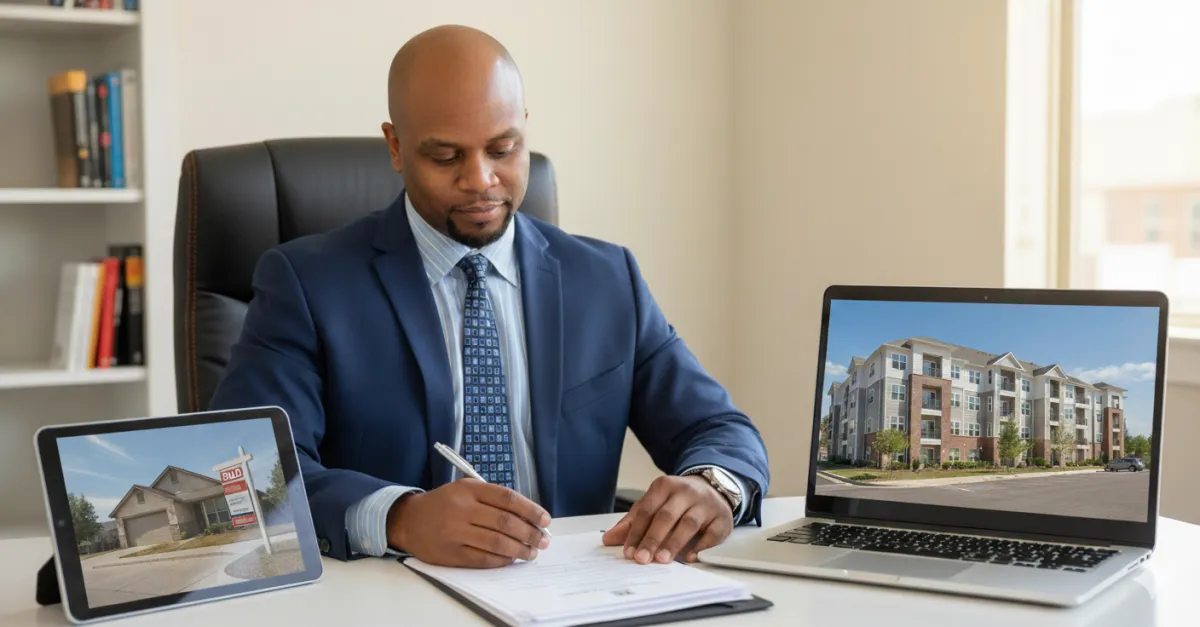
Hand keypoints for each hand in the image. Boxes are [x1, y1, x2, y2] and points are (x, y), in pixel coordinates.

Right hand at [386, 478, 550, 567]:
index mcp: (469, 489)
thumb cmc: (445, 504)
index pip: (508, 498)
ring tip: (532, 552)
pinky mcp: (451, 553)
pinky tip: (511, 558)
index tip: (545, 520)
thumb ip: (494, 499)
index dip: (531, 510)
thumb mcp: (466, 490)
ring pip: (497, 542)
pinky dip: (502, 560)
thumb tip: (529, 517)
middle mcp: (462, 509)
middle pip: (505, 522)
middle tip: (543, 540)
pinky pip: (483, 559)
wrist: (410, 520)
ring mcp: (455, 532)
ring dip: (520, 549)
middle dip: (530, 533)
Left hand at [601, 475, 732, 564]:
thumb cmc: (678, 500)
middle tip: (642, 559)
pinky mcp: (721, 518)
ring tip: (662, 559)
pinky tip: (690, 557)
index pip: (646, 509)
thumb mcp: (654, 504)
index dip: (636, 532)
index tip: (628, 551)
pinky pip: (712, 532)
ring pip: (688, 523)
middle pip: (666, 516)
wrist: (714, 488)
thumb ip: (632, 522)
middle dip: (652, 539)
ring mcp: (705, 504)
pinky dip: (701, 546)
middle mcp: (685, 492)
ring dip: (674, 542)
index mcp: (664, 486)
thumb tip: (608, 539)